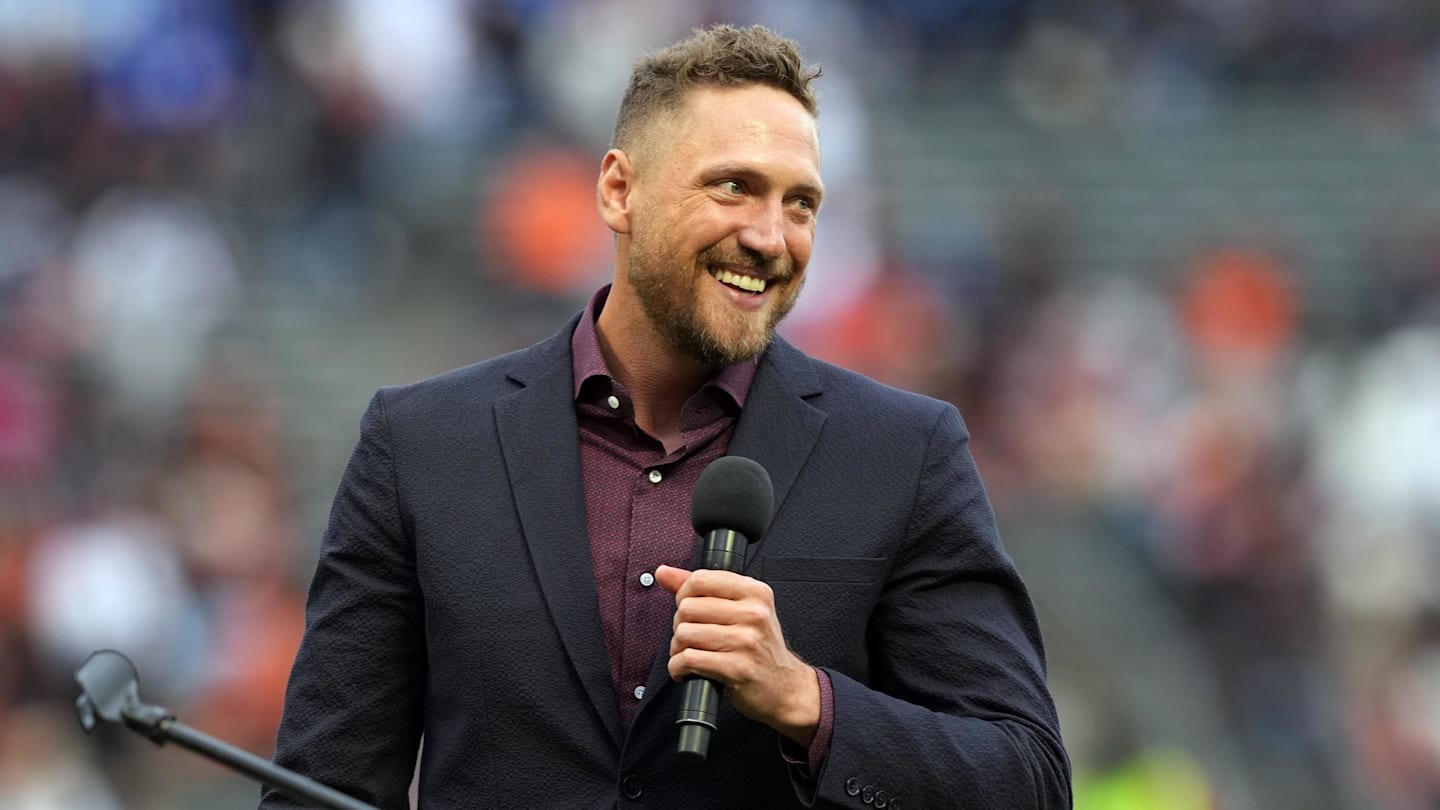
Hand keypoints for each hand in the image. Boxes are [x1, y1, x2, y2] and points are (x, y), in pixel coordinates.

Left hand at [654, 565, 819, 745]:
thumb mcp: (741, 609)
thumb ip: (702, 588)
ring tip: (690, 653)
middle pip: (688, 608)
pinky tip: (687, 669)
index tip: (687, 608)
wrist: (784, 687)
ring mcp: (747, 641)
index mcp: (755, 592)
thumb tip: (665, 572)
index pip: (701, 579)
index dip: (683, 594)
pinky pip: (689, 660)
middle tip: (690, 636)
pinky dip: (678, 667)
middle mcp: (754, 613)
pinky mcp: (737, 668)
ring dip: (678, 648)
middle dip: (680, 625)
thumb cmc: (760, 647)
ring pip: (685, 634)